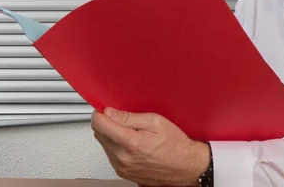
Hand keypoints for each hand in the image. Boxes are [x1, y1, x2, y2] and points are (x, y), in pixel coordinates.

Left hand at [91, 108, 210, 185]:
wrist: (184, 166)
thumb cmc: (174, 145)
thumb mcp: (156, 121)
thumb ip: (130, 117)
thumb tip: (111, 113)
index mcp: (130, 142)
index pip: (99, 124)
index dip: (101, 113)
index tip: (107, 110)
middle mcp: (122, 157)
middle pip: (99, 134)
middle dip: (107, 123)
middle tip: (123, 119)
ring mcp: (122, 167)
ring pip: (104, 145)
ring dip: (112, 136)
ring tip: (132, 132)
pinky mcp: (123, 173)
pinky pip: (111, 155)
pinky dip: (117, 147)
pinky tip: (133, 144)